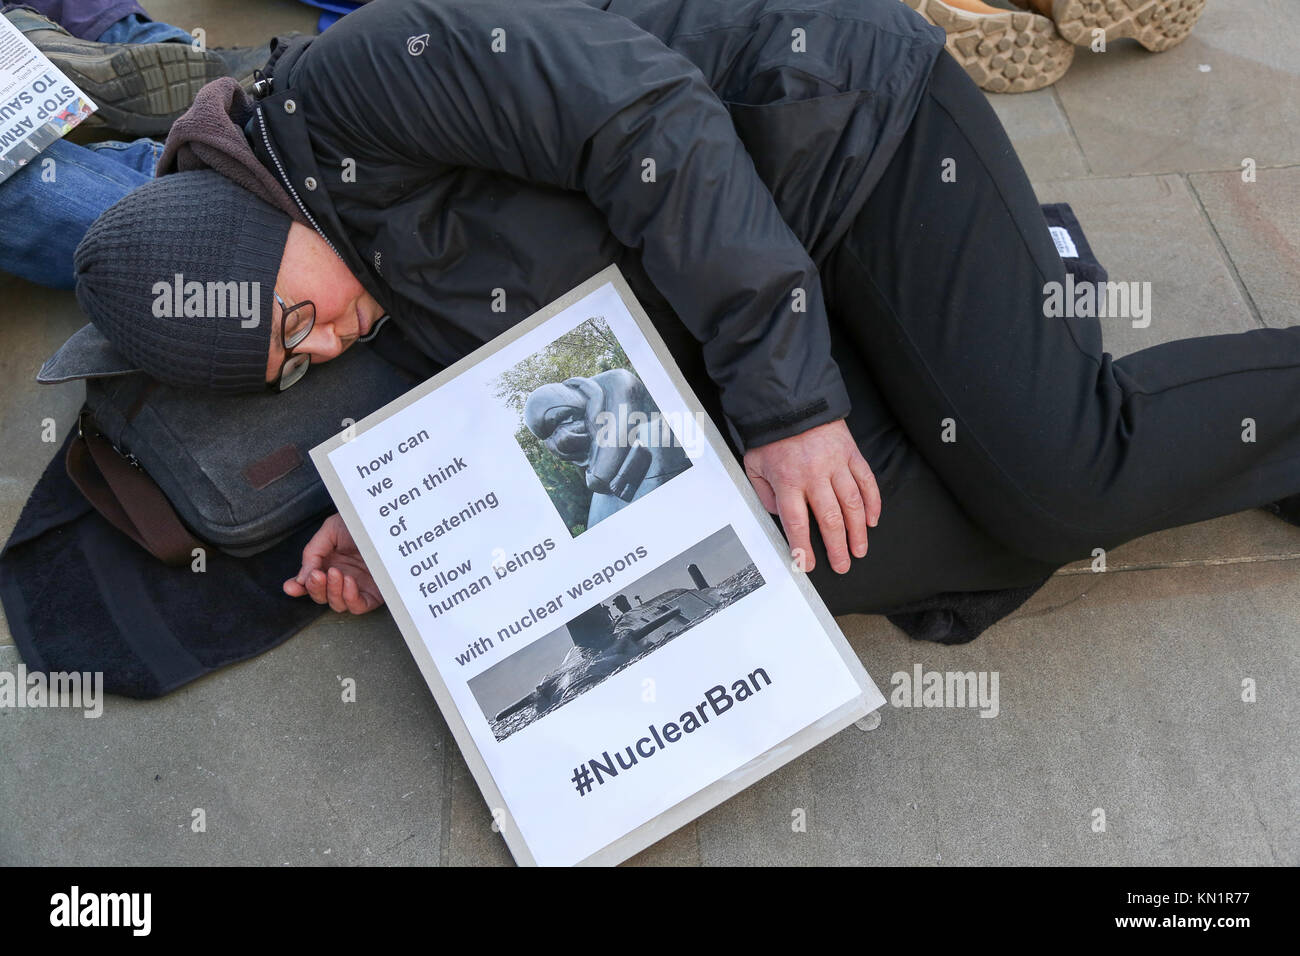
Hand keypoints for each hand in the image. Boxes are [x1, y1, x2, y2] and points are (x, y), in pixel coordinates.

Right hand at [283, 513, 384, 613]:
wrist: (386, 521)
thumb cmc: (361, 523)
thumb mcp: (331, 531)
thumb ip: (312, 553)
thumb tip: (300, 579)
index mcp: (329, 563)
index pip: (309, 583)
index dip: (298, 588)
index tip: (291, 586)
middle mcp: (341, 578)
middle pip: (321, 597)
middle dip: (315, 588)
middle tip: (317, 575)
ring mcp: (357, 587)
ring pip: (337, 604)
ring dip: (332, 591)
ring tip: (335, 573)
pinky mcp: (374, 594)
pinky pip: (358, 606)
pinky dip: (349, 598)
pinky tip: (348, 581)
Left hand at [743, 419, 881, 573]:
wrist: (792, 402)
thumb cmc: (773, 436)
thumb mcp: (754, 466)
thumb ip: (765, 495)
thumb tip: (781, 516)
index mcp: (788, 480)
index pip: (797, 522)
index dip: (803, 546)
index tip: (807, 564)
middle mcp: (814, 474)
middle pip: (829, 518)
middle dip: (837, 547)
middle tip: (842, 565)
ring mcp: (836, 464)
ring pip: (852, 504)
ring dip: (858, 531)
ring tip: (860, 550)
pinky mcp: (851, 454)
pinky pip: (866, 481)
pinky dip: (872, 502)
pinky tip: (872, 520)